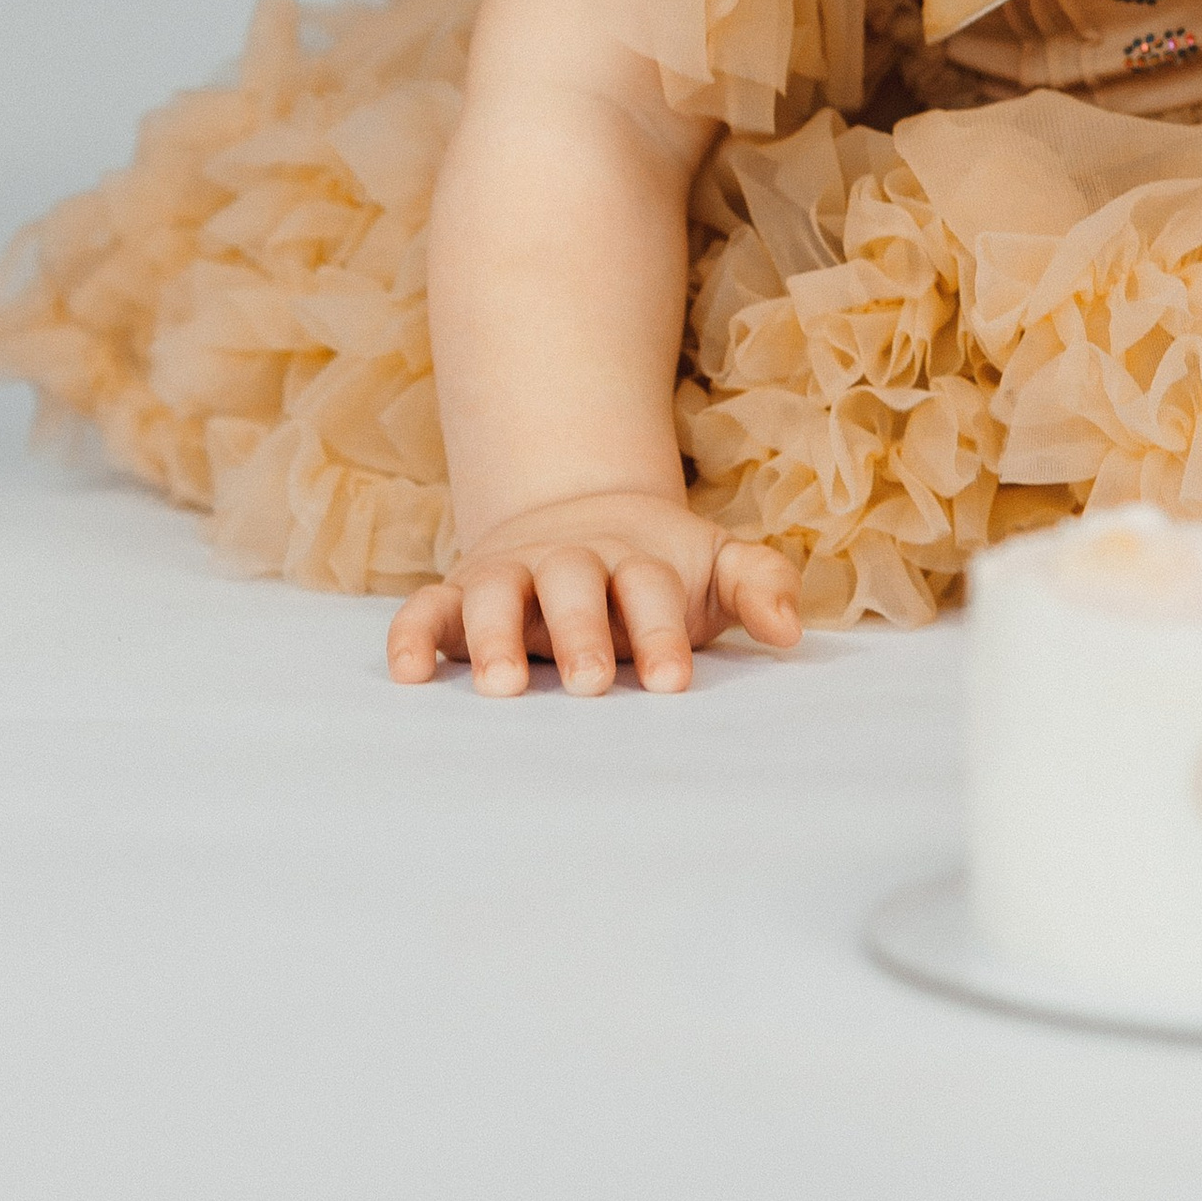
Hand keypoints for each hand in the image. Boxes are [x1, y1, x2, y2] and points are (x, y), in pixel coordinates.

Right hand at [387, 487, 801, 695]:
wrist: (583, 513)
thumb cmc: (660, 569)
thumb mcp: (714, 567)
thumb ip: (758, 586)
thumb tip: (790, 633)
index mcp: (636, 558)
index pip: (650, 587)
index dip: (660, 632)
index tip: (672, 683)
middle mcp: (569, 561)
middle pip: (572, 582)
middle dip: (581, 630)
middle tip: (593, 684)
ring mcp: (510, 573)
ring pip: (494, 592)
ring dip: (494, 634)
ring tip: (504, 686)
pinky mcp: (460, 591)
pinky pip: (426, 607)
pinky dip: (413, 634)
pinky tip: (411, 675)